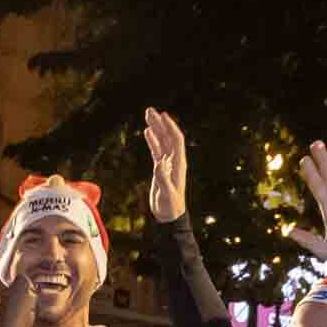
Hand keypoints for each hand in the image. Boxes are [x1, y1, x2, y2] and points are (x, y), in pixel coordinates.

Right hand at [144, 107, 187, 221]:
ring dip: (156, 128)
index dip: (170, 127)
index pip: (176, 141)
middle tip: (150, 110)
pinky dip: (153, 140)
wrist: (169, 216)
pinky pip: (157, 150)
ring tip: (148, 115)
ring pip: (162, 141)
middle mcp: (174, 161)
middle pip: (168, 137)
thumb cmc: (170, 207)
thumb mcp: (167, 194)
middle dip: (160, 123)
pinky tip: (148, 132)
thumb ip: (163, 179)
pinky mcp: (161, 168)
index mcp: (178, 164)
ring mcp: (167, 164)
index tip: (163, 115)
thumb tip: (159, 163)